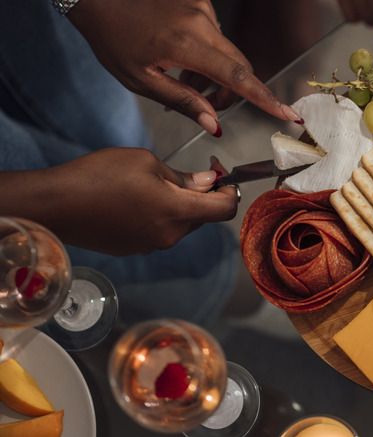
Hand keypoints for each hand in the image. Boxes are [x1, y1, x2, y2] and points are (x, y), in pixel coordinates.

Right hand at [1, 148, 237, 255]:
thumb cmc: (98, 176)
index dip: (231, 190)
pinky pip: (159, 231)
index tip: (222, 174)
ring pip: (180, 224)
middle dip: (204, 195)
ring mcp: (150, 246)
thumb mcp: (146, 162)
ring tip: (155, 182)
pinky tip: (136, 198)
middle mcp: (169, 236)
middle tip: (194, 171)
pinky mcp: (133, 249)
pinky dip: (159, 215)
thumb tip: (207, 183)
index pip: (225, 209)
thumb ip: (182, 176)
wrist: (53, 205)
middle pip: (203, 217)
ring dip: (180, 205)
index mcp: (178, 212)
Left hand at [67, 0, 302, 135]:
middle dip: (232, 93)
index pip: (238, 77)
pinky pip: (216, 38)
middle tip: (209, 109)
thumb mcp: (141, 80)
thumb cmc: (113, 39)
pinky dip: (205, 57)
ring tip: (182, 83)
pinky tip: (180, 61)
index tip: (289, 114)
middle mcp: (202, 23)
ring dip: (215, 76)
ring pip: (227, 54)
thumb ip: (183, 102)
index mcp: (187, 44)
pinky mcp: (200, 4)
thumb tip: (215, 125)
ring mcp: (203, 10)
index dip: (266, 99)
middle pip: (239, 67)